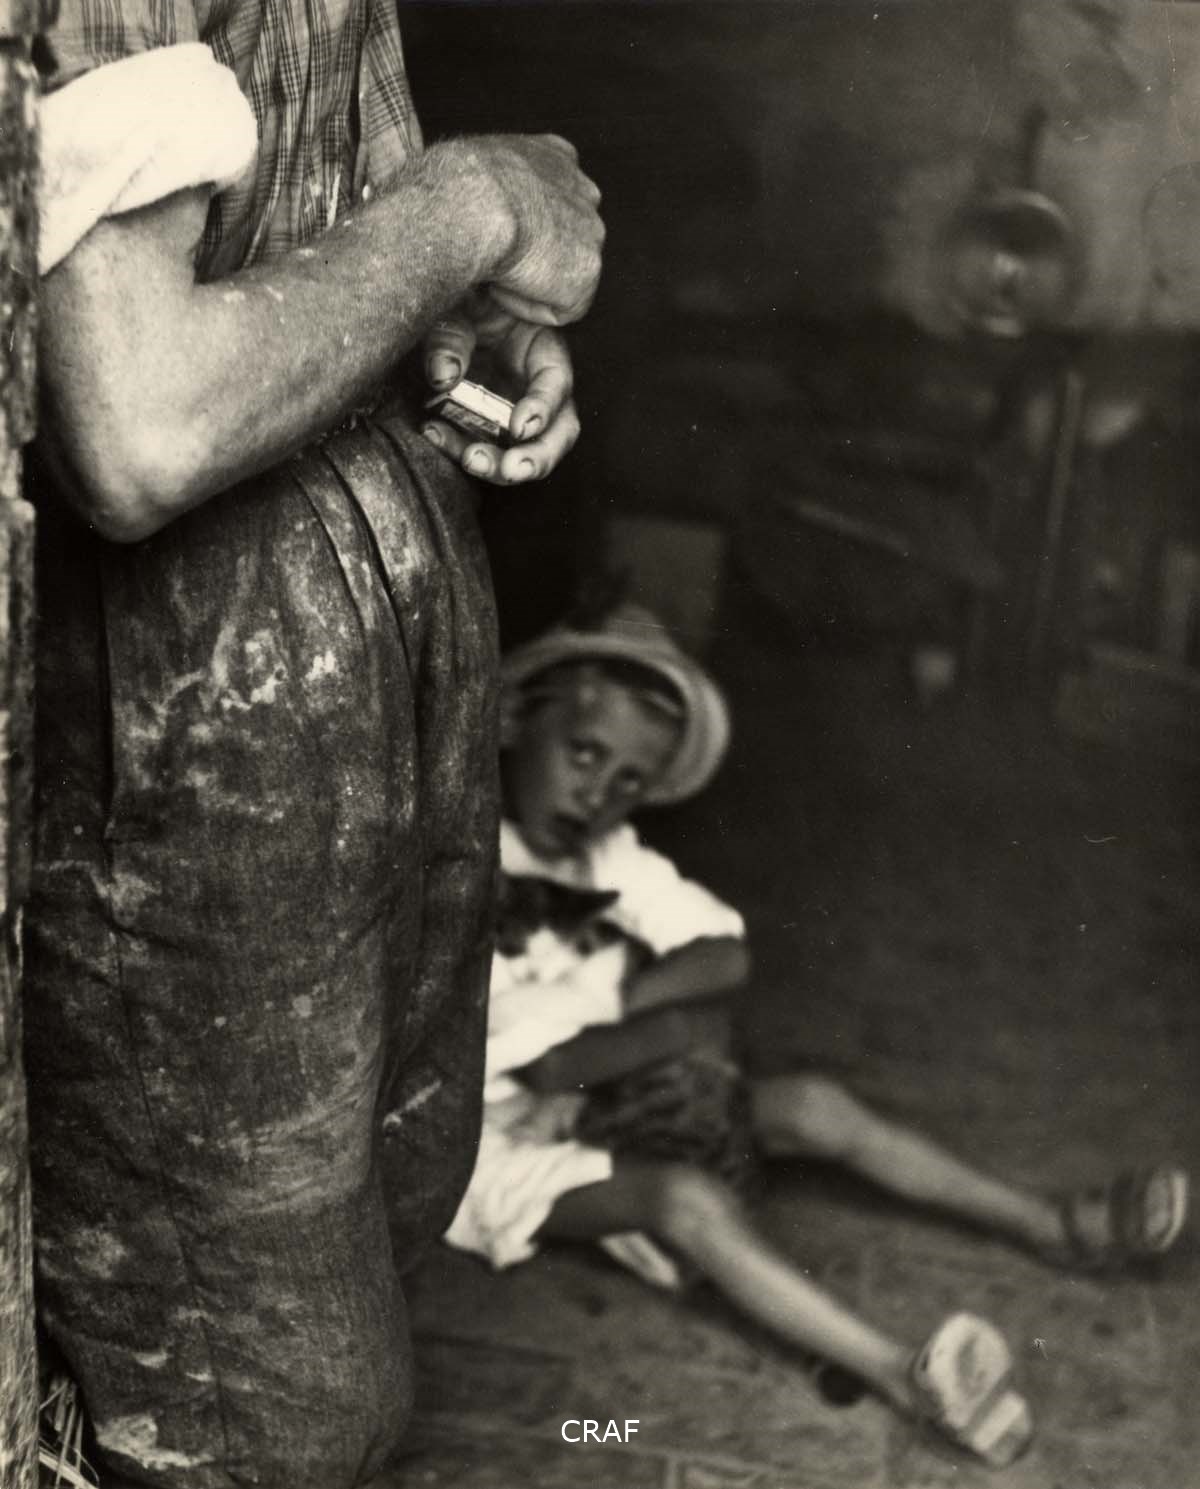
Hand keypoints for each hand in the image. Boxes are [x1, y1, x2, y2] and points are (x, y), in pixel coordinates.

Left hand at [420, 292, 581, 483]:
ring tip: (470, 461)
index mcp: (545, 353)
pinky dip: (460, 447)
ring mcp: (514, 411)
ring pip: (524, 450)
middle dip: (536, 458)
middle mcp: (537, 390)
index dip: (543, 410)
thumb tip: (443, 376)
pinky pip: (482, 444)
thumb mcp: (459, 309)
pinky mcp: (487, 423)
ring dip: (500, 465)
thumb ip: (452, 338)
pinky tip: (435, 435)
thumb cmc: (465, 302)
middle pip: (557, 434)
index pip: (556, 386)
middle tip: (508, 470)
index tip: (518, 428)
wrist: (448, 303)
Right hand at [443, 133, 603, 325]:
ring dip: (527, 281)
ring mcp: (590, 233)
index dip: (525, 226)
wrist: (471, 203)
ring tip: (495, 266)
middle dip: (533, 257)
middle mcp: (583, 190)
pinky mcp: (587, 273)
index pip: (553, 199)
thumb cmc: (458, 185)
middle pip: (563, 243)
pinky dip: (527, 306)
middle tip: (493, 258)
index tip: (495, 235)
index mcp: (557, 157)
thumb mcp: (473, 168)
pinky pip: (557, 309)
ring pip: (559, 277)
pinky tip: (505, 282)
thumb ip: (492, 186)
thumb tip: (471, 212)